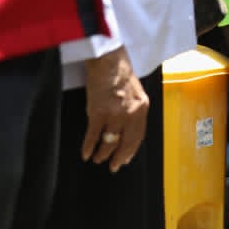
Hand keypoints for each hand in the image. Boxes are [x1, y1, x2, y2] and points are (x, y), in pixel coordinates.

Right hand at [82, 47, 148, 171]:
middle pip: (126, 142)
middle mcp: (131, 113)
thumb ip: (134, 110)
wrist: (108, 61)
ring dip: (103, 153)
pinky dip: (88, 147)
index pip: (138, 135)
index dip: (131, 150)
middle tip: (114, 166)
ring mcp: (115, 114)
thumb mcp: (136, 93)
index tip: (126, 159)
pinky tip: (85, 153)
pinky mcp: (98, 113)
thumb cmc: (120, 74)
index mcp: (142, 107)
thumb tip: (127, 130)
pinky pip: (93, 136)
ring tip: (98, 159)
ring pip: (109, 142)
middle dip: (119, 157)